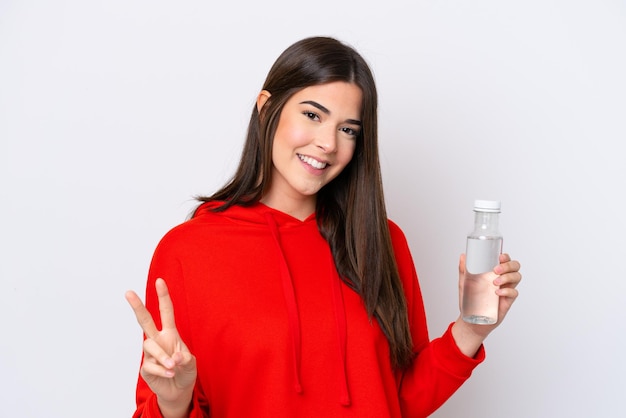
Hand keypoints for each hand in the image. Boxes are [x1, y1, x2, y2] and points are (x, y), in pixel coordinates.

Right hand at [126, 278, 196, 416]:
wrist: (178, 390)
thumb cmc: (185, 371)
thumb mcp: (191, 363)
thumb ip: (185, 359)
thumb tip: (174, 358)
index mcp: (170, 333)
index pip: (166, 312)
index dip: (163, 296)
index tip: (160, 281)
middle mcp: (158, 339)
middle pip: (145, 320)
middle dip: (137, 306)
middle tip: (128, 292)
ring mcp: (150, 353)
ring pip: (150, 346)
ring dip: (163, 357)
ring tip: (173, 366)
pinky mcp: (145, 367)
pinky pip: (151, 365)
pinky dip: (163, 371)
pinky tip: (170, 374)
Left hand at [453, 253, 521, 355]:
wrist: (471, 319)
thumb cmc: (470, 299)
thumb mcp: (464, 283)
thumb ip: (464, 270)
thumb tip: (462, 256)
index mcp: (495, 272)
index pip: (506, 261)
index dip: (506, 257)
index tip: (500, 256)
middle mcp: (503, 279)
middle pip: (515, 267)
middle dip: (508, 265)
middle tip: (496, 270)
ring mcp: (506, 289)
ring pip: (517, 277)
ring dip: (508, 277)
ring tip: (495, 282)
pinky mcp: (508, 301)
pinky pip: (514, 293)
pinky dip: (507, 290)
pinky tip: (497, 292)